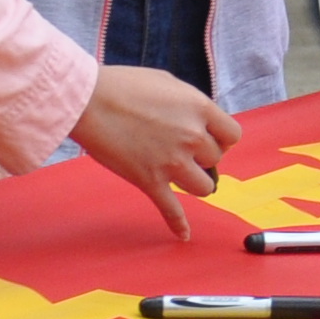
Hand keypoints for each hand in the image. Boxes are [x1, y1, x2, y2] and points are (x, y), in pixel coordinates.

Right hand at [72, 65, 243, 236]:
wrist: (87, 101)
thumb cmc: (123, 86)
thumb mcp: (168, 83)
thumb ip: (191, 104)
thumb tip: (202, 120)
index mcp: (199, 109)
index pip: (232, 135)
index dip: (222, 138)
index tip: (209, 138)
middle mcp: (192, 137)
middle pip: (216, 161)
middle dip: (202, 156)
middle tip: (180, 149)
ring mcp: (172, 162)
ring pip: (204, 187)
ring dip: (195, 182)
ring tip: (181, 174)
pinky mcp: (150, 181)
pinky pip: (171, 210)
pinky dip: (178, 225)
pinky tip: (184, 235)